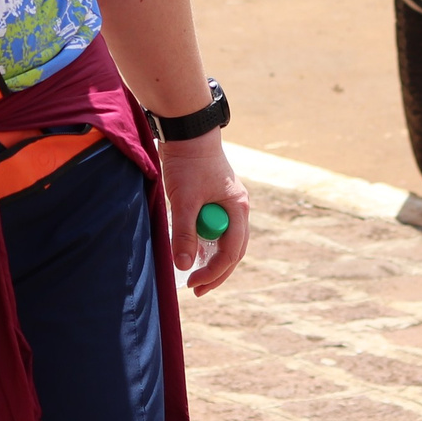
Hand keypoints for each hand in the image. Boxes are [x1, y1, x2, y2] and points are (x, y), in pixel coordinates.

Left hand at [158, 130, 248, 295]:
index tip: (193, 283)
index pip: (231, 251)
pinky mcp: (215, 200)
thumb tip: (183, 266)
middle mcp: (237, 209)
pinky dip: (204, 243)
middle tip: (196, 289)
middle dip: (216, 272)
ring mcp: (227, 204)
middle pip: (233, 250)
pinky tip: (192, 251)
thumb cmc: (188, 163)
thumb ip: (185, 233)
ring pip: (224, 241)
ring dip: (211, 259)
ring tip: (193, 275)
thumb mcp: (184, 200)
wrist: (187, 131)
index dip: (214, 271)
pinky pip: (214, 229)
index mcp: (237, 208)